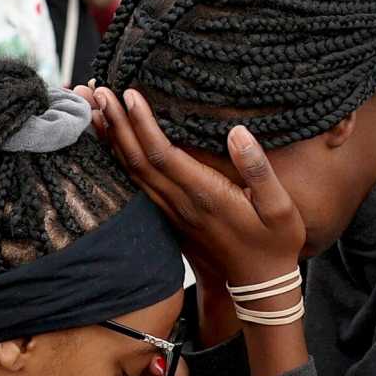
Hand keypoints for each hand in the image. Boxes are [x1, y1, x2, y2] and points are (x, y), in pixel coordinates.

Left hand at [90, 87, 305, 286]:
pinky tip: (110, 141)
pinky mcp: (168, 216)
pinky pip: (136, 184)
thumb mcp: (280, 208)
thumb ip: (258, 169)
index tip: (129, 94)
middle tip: (97, 90)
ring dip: (111, 139)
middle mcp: (180, 203)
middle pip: (137, 160)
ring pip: (131, 172)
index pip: (163, 154)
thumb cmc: (274, 243)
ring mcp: (171, 212)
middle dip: (116, 123)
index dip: (143, 124)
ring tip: (95, 108)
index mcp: (205, 196)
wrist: (258, 286)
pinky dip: (118, 159)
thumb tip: (237, 132)